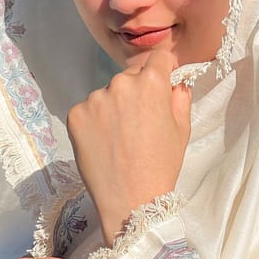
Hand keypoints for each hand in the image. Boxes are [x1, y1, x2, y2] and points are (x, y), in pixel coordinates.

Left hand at [67, 50, 190, 245]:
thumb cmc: (162, 165)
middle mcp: (120, 83)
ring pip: (108, 94)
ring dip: (113, 106)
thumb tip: (174, 83)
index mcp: (151, 82)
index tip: (162, 81)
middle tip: (140, 121)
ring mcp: (94, 98)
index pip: (158, 58)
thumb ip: (180, 98)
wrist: (130, 201)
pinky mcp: (75, 115)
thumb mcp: (182, 130)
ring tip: (119, 137)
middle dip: (137, 90)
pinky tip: (103, 142)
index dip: (163, 68)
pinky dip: (95, 121)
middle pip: (131, 76)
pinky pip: (88, 110)